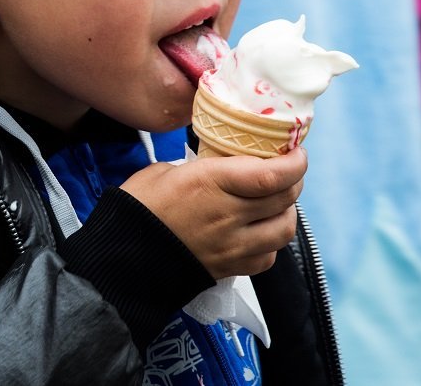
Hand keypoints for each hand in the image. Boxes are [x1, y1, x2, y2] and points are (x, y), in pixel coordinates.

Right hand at [120, 147, 306, 277]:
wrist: (124, 255)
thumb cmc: (139, 206)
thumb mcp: (167, 169)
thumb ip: (202, 166)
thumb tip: (221, 162)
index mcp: (211, 183)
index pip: (273, 175)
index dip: (295, 162)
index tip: (296, 151)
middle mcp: (228, 215)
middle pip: (284, 199)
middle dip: (294, 180)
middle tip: (288, 169)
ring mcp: (232, 246)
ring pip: (284, 229)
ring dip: (287, 211)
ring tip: (277, 200)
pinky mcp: (230, 268)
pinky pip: (268, 256)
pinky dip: (271, 241)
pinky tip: (259, 230)